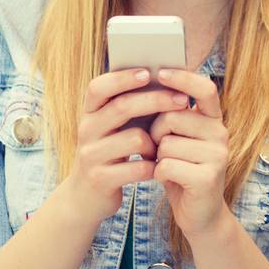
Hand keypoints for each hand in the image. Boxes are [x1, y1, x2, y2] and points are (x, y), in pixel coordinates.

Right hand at [61, 68, 188, 228]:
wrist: (85, 196)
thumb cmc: (112, 150)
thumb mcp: (114, 126)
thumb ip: (131, 104)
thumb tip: (169, 77)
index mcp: (90, 112)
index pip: (98, 87)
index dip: (122, 78)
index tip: (148, 72)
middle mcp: (86, 130)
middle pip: (122, 107)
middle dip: (156, 100)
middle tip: (182, 100)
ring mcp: (91, 156)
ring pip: (134, 139)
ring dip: (156, 141)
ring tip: (163, 146)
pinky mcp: (101, 179)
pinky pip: (137, 167)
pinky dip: (153, 166)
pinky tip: (158, 166)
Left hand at [149, 68, 229, 242]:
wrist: (200, 214)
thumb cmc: (182, 170)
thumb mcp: (179, 139)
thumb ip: (172, 116)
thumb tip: (151, 86)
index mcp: (214, 120)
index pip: (204, 88)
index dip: (183, 78)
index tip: (160, 72)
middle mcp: (221, 133)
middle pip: (173, 117)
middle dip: (156, 133)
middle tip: (159, 147)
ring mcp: (217, 155)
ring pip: (167, 143)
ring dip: (158, 157)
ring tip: (168, 165)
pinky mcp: (208, 177)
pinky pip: (167, 165)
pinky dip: (159, 174)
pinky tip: (168, 180)